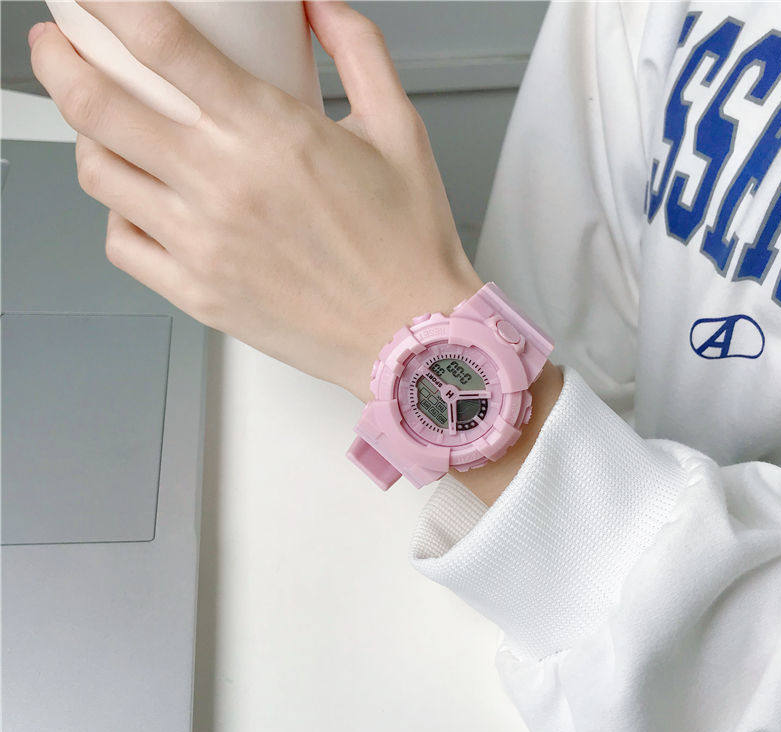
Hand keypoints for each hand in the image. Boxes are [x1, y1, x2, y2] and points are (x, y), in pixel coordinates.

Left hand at [28, 0, 482, 402]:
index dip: (107, 4)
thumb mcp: (400, 128)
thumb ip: (357, 48)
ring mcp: (202, 244)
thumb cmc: (407, 247)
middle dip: (58, 60)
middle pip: (96, 103)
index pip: (160, 42)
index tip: (92, 0)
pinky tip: (143, 204)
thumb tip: (315, 5)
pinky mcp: (197, 293)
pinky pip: (121, 242)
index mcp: (272, 134)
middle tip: (59, 47)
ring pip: (98, 172)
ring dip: (88, 138)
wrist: (411, 337)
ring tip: (107, 130)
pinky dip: (118, 213)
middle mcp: (224, 186)